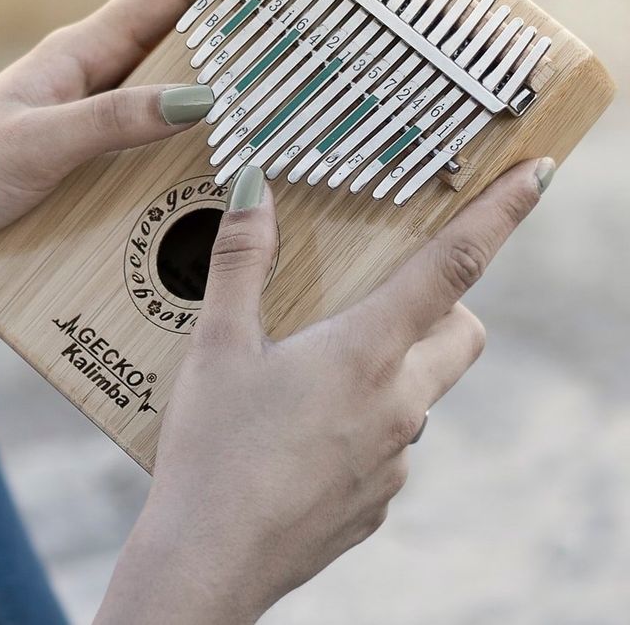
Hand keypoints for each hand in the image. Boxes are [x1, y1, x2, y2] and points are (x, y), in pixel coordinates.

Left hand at [0, 0, 286, 316]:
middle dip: (242, 4)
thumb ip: (113, 121)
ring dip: (229, 76)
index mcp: (81, 53)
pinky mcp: (94, 162)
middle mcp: (96, 79)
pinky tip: (229, 158)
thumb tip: (200, 99)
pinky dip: (199, 140)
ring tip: (288, 70)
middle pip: (183, 31)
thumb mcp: (37, 142)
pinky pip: (162, 141)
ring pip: (178, 88)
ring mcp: (97, 119)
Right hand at [96, 158, 552, 624]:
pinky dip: (371, 418)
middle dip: (443, 305)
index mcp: (366, 352)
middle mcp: (400, 403)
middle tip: (379, 300)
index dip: (500, 214)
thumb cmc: (212, 453)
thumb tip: (254, 189)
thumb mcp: (217, 346)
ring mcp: (396, 457)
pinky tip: (306, 432)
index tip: (536, 175)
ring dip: (398, 365)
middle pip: (461, 332)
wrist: (206, 567)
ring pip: (427, 388)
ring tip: (319, 373)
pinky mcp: (380, 498)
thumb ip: (242, 260)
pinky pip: (397, 440)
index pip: (453, 265)